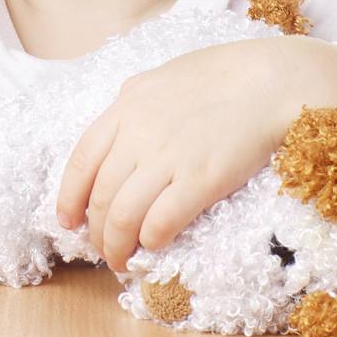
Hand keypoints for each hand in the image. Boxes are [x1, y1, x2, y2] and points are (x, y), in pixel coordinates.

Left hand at [54, 37, 301, 272]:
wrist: (269, 82)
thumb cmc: (221, 75)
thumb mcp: (162, 78)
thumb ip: (135, 100)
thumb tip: (117, 119)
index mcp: (126, 108)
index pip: (82, 161)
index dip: (69, 197)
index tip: (68, 221)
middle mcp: (139, 134)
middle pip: (101, 195)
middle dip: (96, 231)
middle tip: (102, 249)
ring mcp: (168, 158)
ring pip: (123, 215)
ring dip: (117, 245)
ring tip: (122, 260)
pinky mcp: (200, 180)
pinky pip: (161, 222)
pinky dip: (150, 240)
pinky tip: (153, 245)